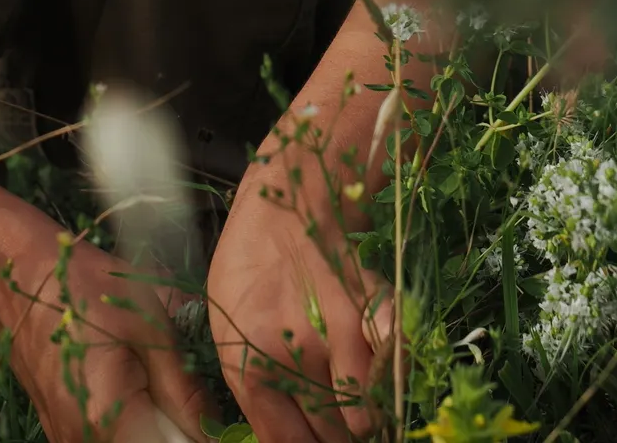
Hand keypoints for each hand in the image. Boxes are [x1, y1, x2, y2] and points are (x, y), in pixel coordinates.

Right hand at [0, 192, 215, 442]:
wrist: (23, 272)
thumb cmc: (88, 286)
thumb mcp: (148, 325)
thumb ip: (182, 389)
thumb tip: (214, 434)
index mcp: (104, 416)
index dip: (198, 439)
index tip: (219, 427)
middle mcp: (79, 440)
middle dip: (175, 431)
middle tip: (189, 397)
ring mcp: (64, 438)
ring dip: (154, 425)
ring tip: (164, 387)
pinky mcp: (60, 429)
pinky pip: (105, 436)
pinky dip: (132, 421)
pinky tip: (137, 385)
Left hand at [206, 129, 389, 442]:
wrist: (290, 198)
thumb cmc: (251, 262)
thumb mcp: (225, 325)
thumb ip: (251, 388)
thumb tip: (279, 440)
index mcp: (251, 364)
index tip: (316, 439)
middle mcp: (296, 356)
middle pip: (330, 436)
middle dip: (336, 436)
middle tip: (336, 420)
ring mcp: (338, 334)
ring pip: (364, 413)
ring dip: (365, 417)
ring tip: (360, 407)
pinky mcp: (373, 309)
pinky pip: (391, 364)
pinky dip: (391, 376)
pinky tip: (382, 374)